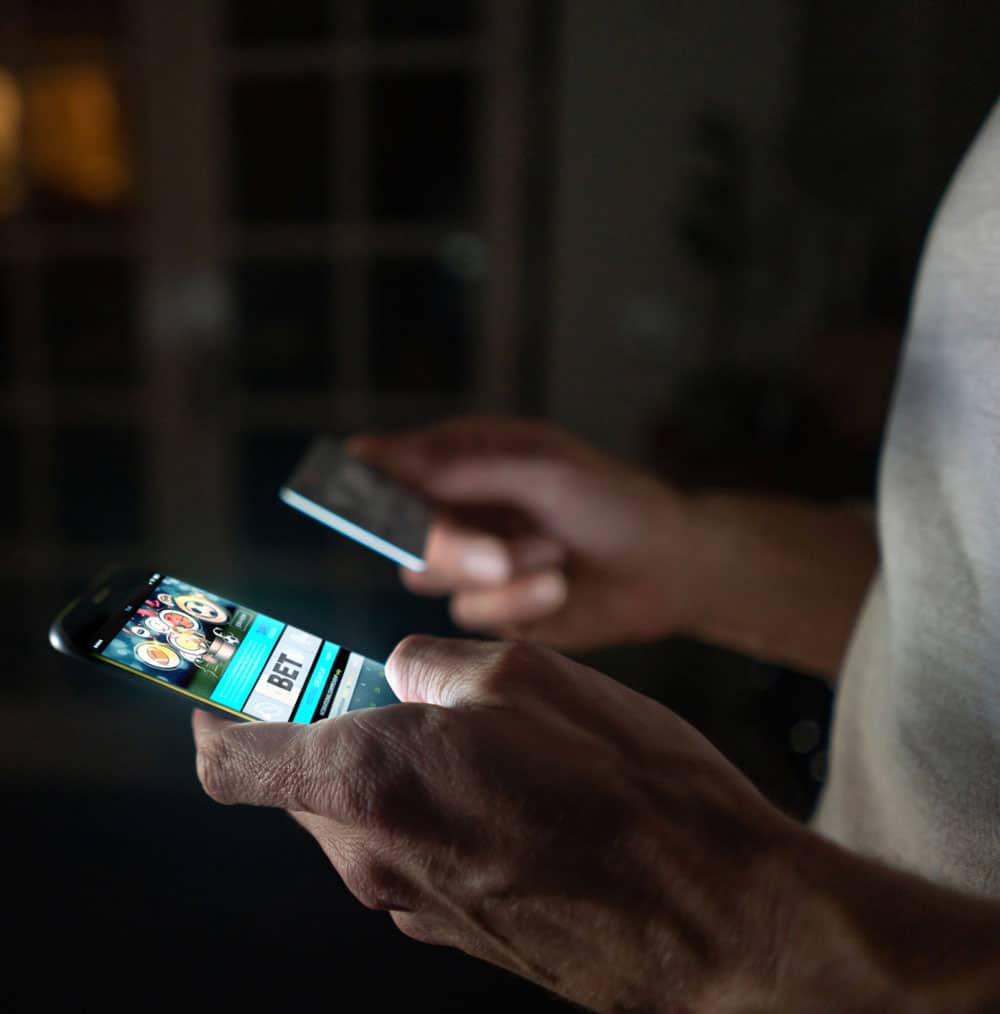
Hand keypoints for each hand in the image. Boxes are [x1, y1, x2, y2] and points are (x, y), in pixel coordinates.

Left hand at [193, 636, 795, 1012]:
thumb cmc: (628, 787)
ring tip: (478, 742)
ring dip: (392, 772)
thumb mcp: (527, 675)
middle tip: (393, 689)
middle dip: (332, 727)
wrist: (716, 916)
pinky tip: (512, 798)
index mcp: (371, 779)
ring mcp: (419, 907)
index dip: (214, 710)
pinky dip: (431, 815)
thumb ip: (440, 666)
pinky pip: (415, 856)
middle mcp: (377, 858)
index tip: (218, 683)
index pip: (234, 758)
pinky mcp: (462, 933)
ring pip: (364, 820)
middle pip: (307, 785)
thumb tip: (409, 672)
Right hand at [349, 417, 695, 651]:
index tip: (338, 491)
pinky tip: (559, 587)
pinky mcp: (490, 608)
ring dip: (494, 571)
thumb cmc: (612, 501)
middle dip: (446, 545)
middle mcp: (456, 509)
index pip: (390, 465)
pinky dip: (517, 602)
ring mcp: (470, 561)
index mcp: (465, 460)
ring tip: (555, 555)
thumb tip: (379, 454)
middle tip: (498, 556)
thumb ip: (463, 466)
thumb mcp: (544, 470)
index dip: (360, 478)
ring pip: (424, 576)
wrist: (666, 569)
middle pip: (395, 529)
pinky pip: (471, 613)